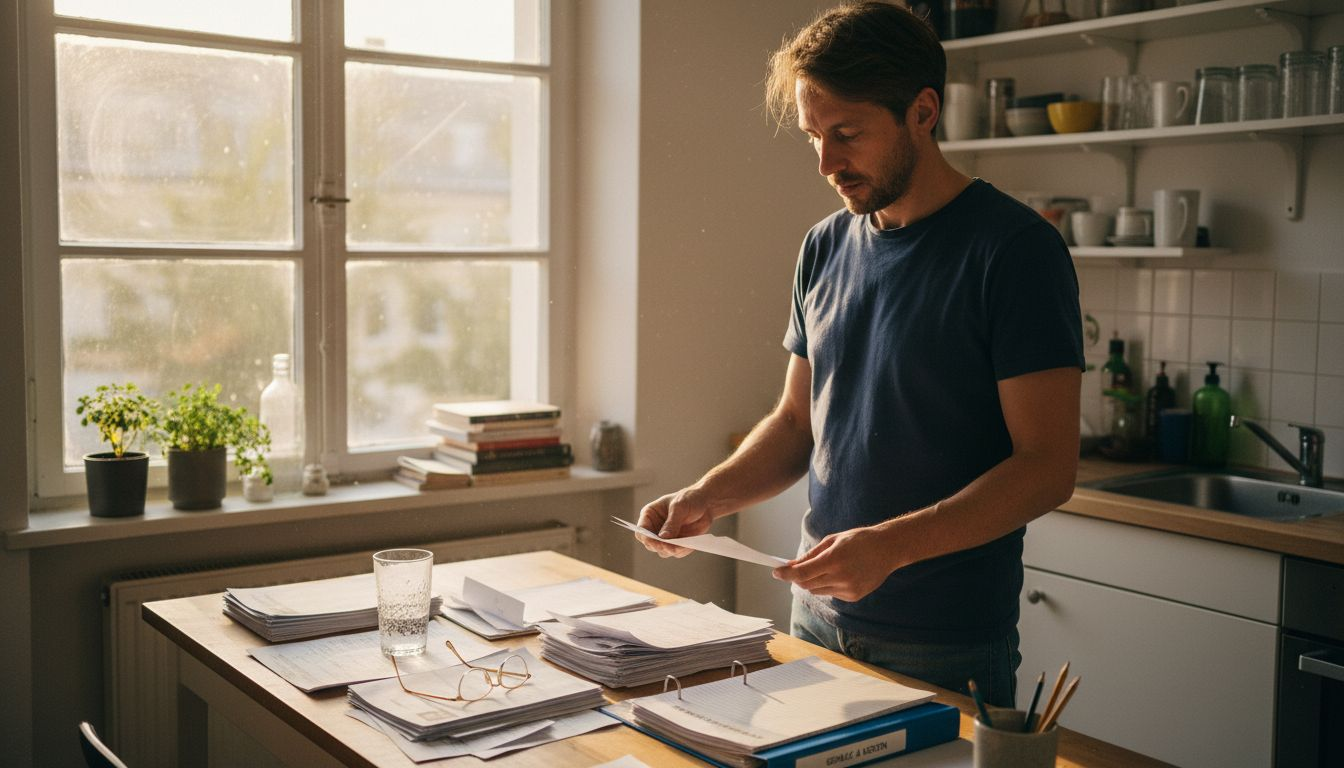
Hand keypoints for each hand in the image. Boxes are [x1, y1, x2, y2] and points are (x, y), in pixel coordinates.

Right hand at [635, 487, 715, 557]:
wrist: (705, 504)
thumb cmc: (689, 499)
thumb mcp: (680, 507)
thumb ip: (672, 523)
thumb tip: (663, 538)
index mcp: (650, 515)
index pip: (641, 531)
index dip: (647, 539)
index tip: (657, 543)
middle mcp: (655, 528)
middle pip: (651, 545)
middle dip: (661, 547)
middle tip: (672, 548)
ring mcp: (666, 537)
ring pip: (663, 551)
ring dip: (673, 550)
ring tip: (684, 545)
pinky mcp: (677, 543)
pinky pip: (677, 552)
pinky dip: (683, 550)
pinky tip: (691, 543)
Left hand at [772, 526, 898, 601]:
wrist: (888, 549)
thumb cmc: (859, 539)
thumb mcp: (832, 540)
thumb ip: (811, 555)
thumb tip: (792, 565)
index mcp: (834, 559)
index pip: (802, 573)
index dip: (786, 574)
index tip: (775, 572)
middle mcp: (841, 577)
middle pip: (806, 584)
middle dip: (796, 577)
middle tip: (794, 568)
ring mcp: (848, 589)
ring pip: (817, 590)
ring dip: (812, 581)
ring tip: (824, 567)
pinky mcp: (853, 596)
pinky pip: (830, 593)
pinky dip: (827, 585)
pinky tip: (840, 573)